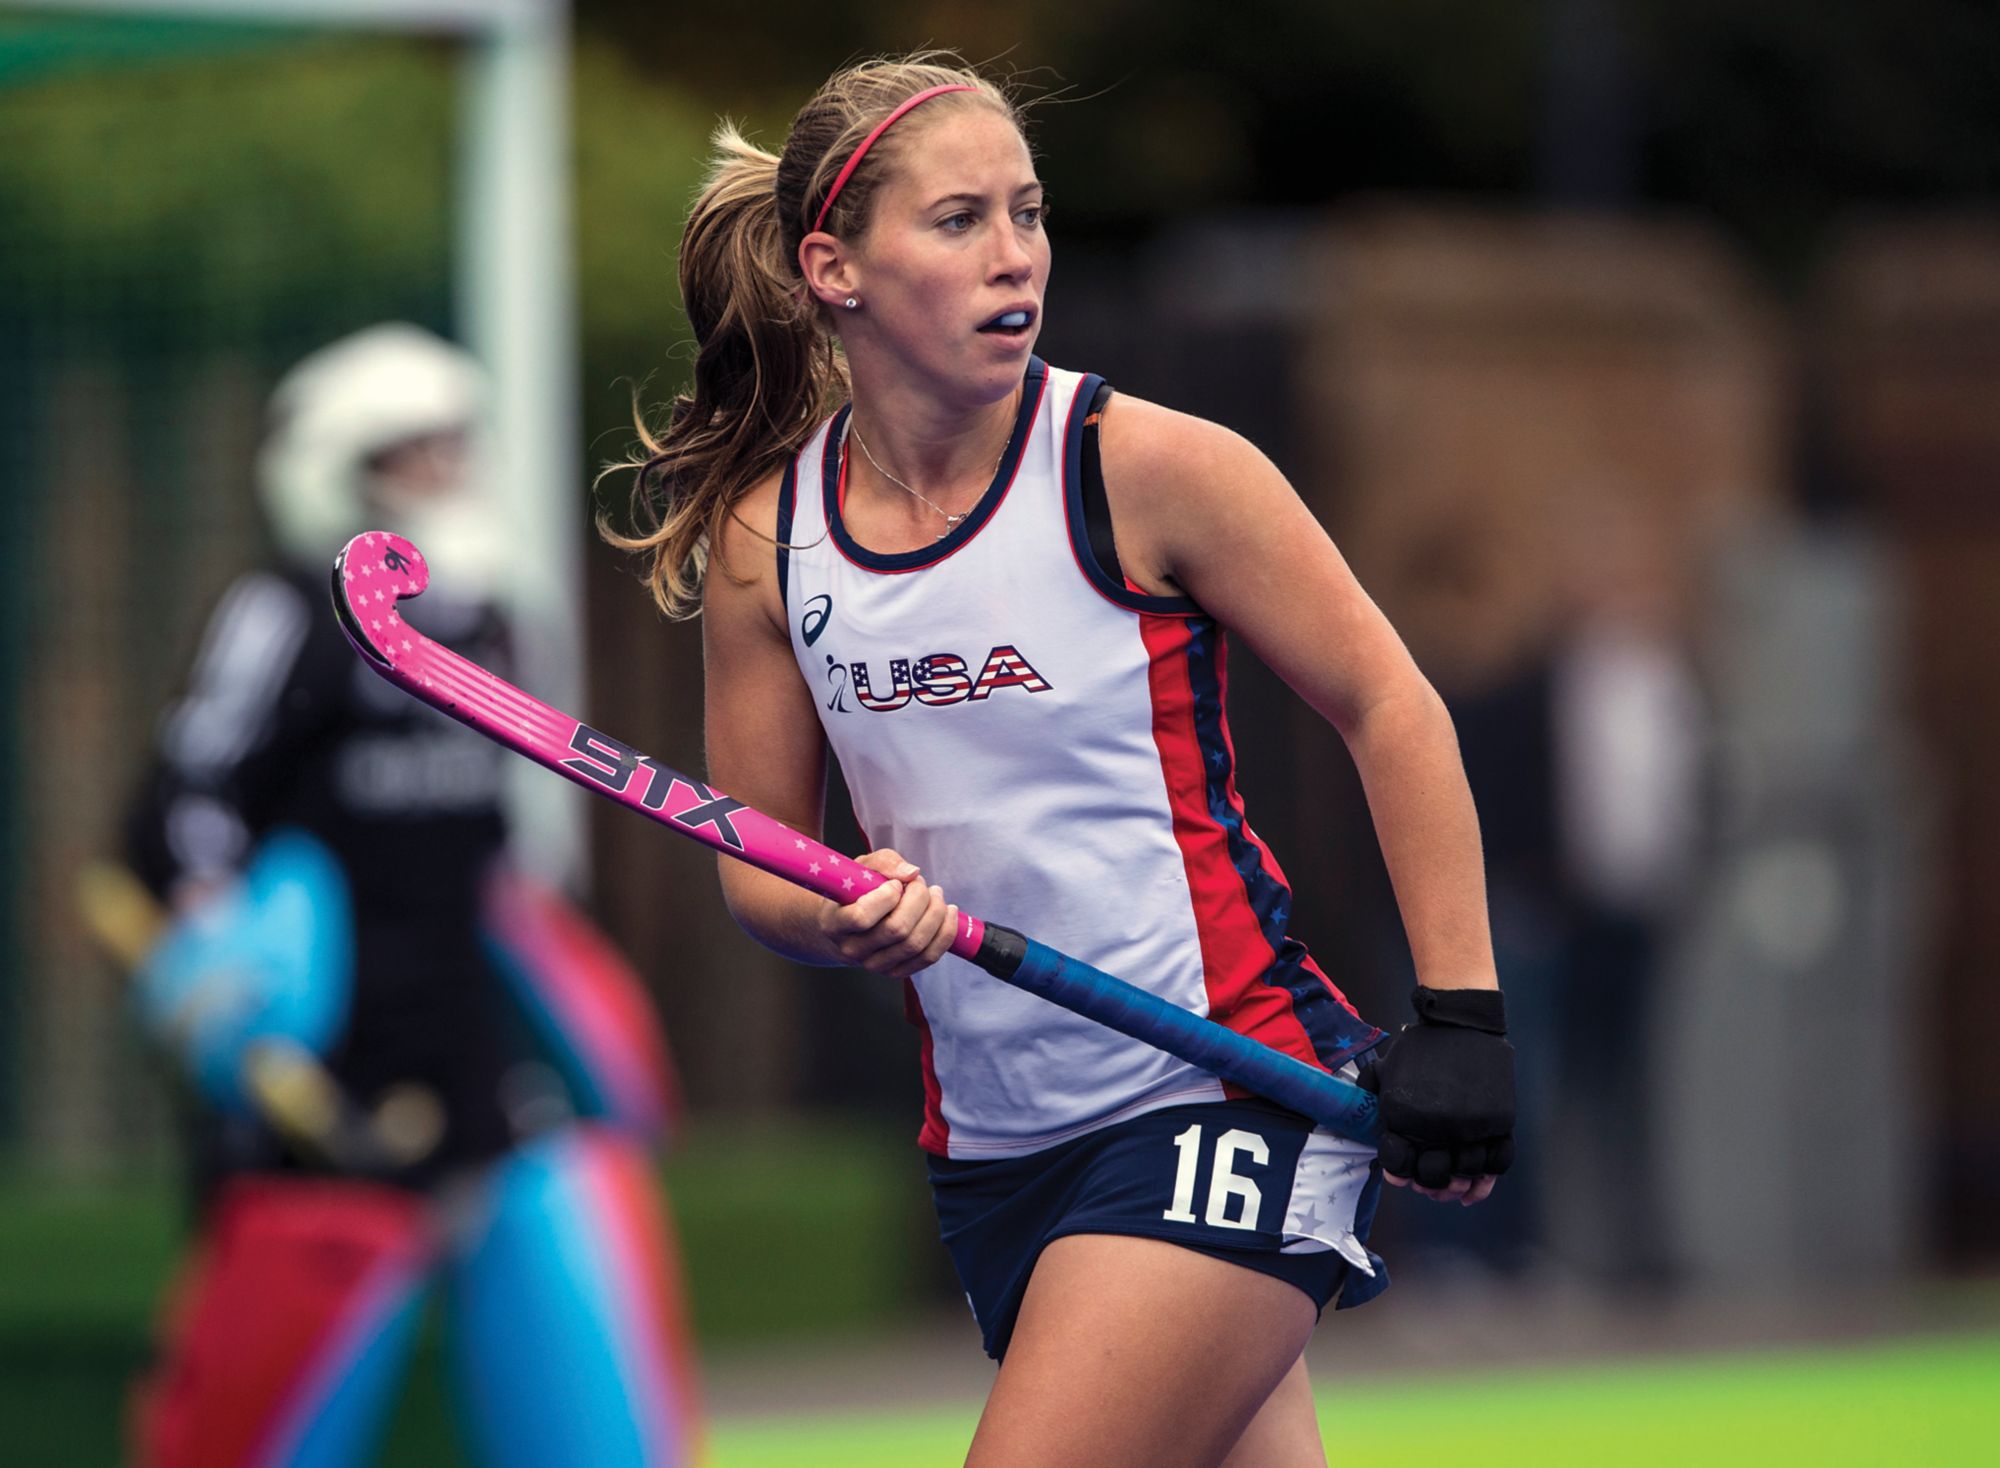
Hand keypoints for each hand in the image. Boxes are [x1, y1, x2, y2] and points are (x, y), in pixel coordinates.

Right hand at [818, 848, 958, 978]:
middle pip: (897, 930)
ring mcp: (874, 965)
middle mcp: (852, 949)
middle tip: (921, 884)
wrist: (847, 926)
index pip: (862, 917)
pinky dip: (945, 933)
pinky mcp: (895, 971)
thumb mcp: (861, 868)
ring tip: (936, 894)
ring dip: (935, 914)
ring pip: (915, 944)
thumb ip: (884, 863)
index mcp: (835, 923)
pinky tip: (948, 913)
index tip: (895, 884)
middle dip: (918, 899)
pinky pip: (928, 957)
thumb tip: (912, 873)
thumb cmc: (855, 891)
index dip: (886, 897)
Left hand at [1359, 986, 1514, 1206]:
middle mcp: (1437, 1128)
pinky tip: (1476, 1187)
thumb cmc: (1419, 1047)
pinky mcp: (1499, 1121)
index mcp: (1404, 1117)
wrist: (1460, 1022)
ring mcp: (1471, 1126)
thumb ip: (1370, 1098)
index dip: (1399, 1174)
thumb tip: (1361, 1128)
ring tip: (1453, 1188)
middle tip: (1429, 1186)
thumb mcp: (1384, 1069)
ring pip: (1467, 1174)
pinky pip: (1498, 1162)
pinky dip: (1488, 1180)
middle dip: (1429, 1186)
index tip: (1403, 1174)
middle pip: (1434, 1178)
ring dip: (1459, 1187)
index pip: (1399, 1166)